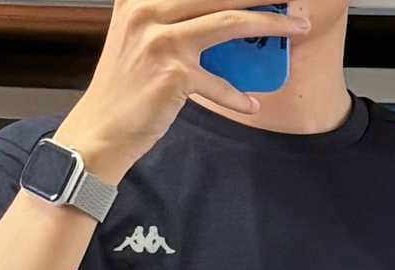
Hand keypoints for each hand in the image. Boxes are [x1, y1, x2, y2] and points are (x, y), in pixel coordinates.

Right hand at [58, 0, 309, 179]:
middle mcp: (147, 9)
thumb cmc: (123, 92)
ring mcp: (159, 40)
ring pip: (228, 23)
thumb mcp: (139, 38)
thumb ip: (171, 20)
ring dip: (269, 26)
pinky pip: (218, 83)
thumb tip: (224, 18)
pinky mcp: (172, 74)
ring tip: (295, 27)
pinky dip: (237, 96)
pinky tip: (250, 104)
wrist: (98, 133)